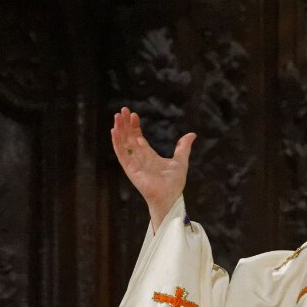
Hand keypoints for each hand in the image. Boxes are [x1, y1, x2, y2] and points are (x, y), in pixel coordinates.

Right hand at [111, 106, 195, 225]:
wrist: (170, 197)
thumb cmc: (175, 183)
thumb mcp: (181, 161)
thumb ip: (183, 147)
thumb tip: (192, 134)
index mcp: (149, 156)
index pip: (138, 138)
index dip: (135, 126)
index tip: (133, 114)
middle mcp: (139, 158)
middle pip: (129, 138)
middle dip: (125, 124)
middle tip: (122, 110)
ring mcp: (133, 163)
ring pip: (123, 143)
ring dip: (119, 130)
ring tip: (117, 116)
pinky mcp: (130, 169)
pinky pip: (121, 154)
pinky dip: (117, 143)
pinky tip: (114, 131)